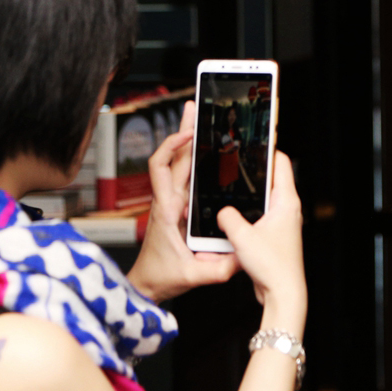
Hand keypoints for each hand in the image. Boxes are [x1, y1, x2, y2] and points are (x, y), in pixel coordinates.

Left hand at [127, 102, 239, 302]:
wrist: (148, 284)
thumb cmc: (162, 276)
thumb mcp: (193, 275)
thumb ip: (219, 269)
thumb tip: (242, 257)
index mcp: (167, 209)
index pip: (160, 168)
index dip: (171, 145)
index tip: (188, 133)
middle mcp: (168, 200)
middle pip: (174, 156)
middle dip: (186, 129)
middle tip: (198, 106)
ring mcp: (173, 202)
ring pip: (180, 163)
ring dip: (189, 139)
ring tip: (200, 116)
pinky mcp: (179, 207)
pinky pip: (186, 177)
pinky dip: (194, 159)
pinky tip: (207, 150)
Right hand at [217, 152, 306, 331]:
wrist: (283, 294)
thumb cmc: (272, 266)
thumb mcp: (242, 237)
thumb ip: (227, 217)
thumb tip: (221, 211)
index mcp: (286, 201)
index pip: (281, 163)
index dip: (266, 150)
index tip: (251, 142)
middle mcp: (287, 209)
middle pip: (270, 179)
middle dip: (251, 173)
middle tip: (232, 164)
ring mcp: (282, 223)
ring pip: (262, 199)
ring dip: (246, 197)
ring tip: (228, 190)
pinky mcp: (274, 235)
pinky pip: (258, 216)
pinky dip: (246, 214)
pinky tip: (230, 218)